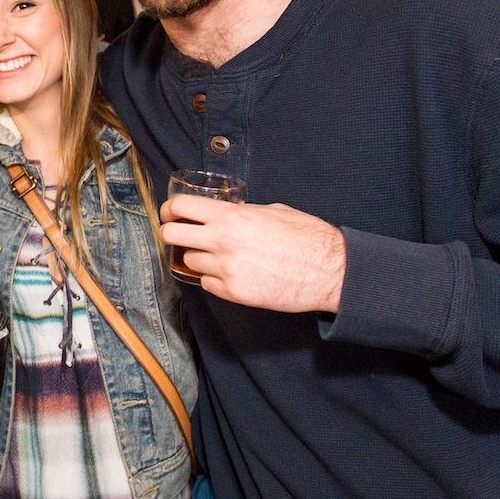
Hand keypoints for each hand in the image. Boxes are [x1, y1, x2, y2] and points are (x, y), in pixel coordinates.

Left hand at [159, 196, 346, 313]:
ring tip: (215, 254)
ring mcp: (226, 269)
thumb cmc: (307, 237)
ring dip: (197, 256)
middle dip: (171, 232)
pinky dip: (213, 277)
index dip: (170, 208)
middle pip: (171, 235)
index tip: (170, 212)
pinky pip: (207, 283)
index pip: (181, 206)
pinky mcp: (233, 292)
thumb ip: (241, 212)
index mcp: (231, 216)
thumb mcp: (271, 211)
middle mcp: (223, 241)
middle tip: (178, 233)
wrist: (329, 270)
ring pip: (189, 260)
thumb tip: (224, 213)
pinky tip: (229, 272)